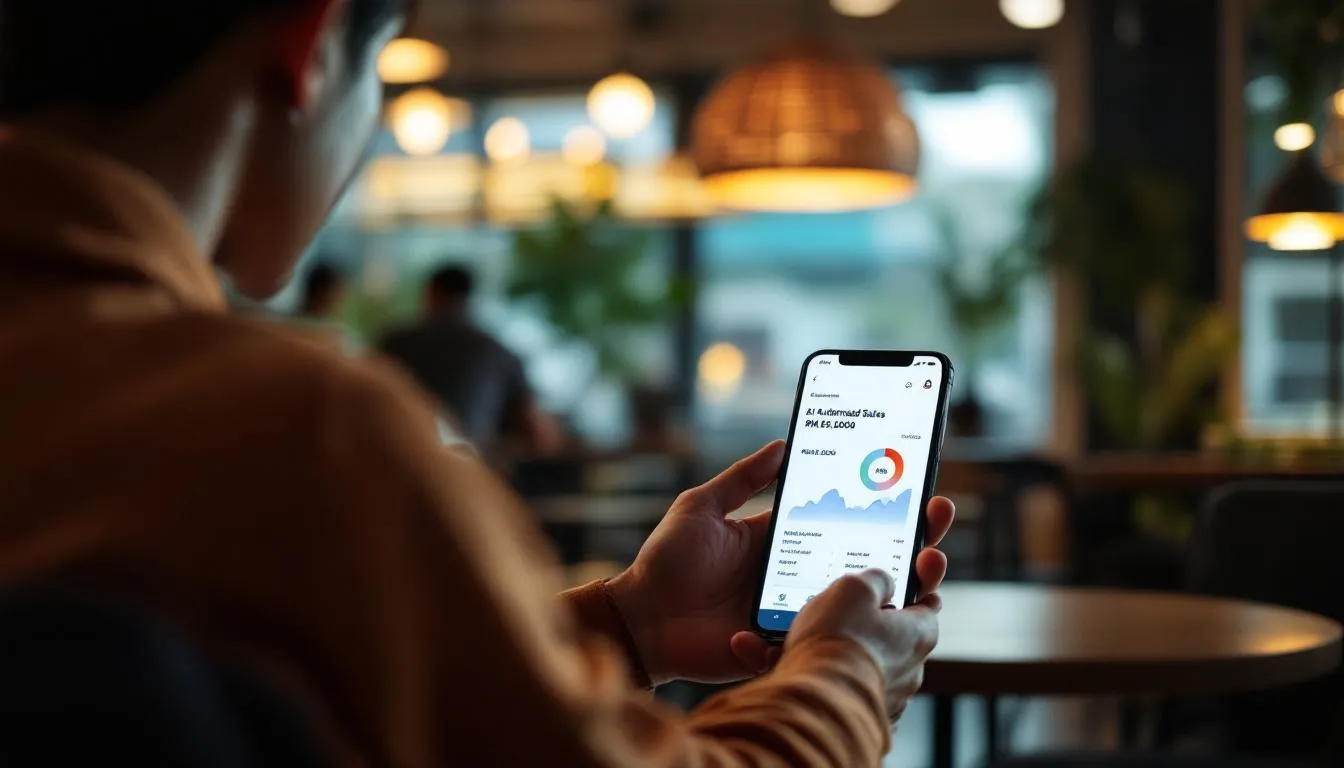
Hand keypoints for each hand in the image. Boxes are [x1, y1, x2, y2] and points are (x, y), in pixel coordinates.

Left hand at [607, 440, 954, 685]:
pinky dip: (849, 628)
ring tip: (924, 569)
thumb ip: (741, 478)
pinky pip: (824, 640)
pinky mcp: (784, 644)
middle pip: (865, 562)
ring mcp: (795, 611)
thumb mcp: (701, 506)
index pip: (846, 521)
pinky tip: (876, 606)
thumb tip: (783, 443)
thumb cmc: (665, 562)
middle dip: (910, 546)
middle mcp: (797, 575)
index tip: (921, 490)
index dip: (884, 509)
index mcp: (783, 540)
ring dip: (896, 589)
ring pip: (858, 605)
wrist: (639, 619)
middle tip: (936, 528)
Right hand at [787, 568, 939, 722]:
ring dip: (859, 654)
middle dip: (879, 625)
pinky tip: (824, 671)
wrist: (816, 701)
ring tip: (826, 645)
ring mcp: (892, 696)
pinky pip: (859, 689)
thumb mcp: (855, 587)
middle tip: (850, 612)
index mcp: (919, 633)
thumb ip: (876, 579)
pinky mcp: (868, 716)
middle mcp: (913, 668)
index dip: (915, 590)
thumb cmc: (839, 643)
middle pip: (900, 636)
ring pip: (878, 665)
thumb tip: (883, 582)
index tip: (906, 583)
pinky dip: (847, 680)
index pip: (928, 605)